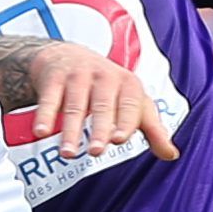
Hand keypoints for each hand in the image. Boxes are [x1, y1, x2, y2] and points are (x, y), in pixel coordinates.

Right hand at [25, 41, 177, 161]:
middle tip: (96, 151)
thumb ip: (152, 129)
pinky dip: (45, 114)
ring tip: (68, 153)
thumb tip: (171, 155)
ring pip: (75, 106)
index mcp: (128, 85)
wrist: (68, 56)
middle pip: (102, 106)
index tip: (119, 139)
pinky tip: (41, 131)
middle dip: (99, 128)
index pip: (129, 105)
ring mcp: (78, 75)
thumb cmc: (106, 86)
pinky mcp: (55, 77)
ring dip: (71, 130)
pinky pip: (50, 98)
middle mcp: (105, 77)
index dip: (125, 121)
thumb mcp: (132, 102)